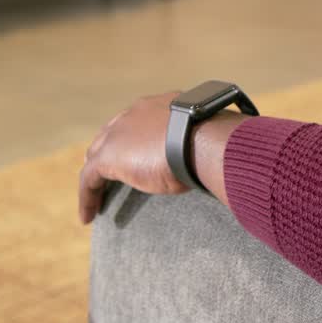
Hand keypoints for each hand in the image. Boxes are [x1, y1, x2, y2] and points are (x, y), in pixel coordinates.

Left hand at [77, 89, 249, 224]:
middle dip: (110, 150)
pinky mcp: (108, 157)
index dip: (136, 136)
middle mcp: (138, 112)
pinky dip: (87, 197)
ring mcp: (120, 132)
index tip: (139, 152)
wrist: (203, 139)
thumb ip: (210, 142)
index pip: (142, 120)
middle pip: (114, 133)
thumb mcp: (213, 138)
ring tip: (95, 196)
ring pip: (98, 156)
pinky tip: (87, 217)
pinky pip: (89, 180)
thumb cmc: (217, 139)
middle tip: (109, 172)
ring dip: (96, 175)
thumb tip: (234, 153)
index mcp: (163, 105)